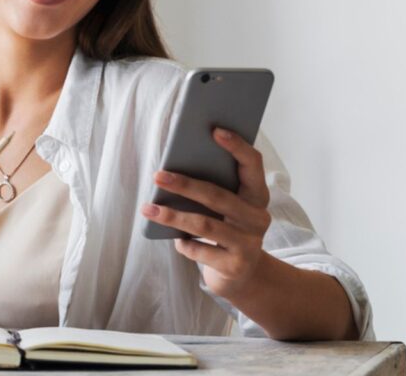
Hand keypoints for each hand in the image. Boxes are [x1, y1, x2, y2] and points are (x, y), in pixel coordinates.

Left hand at [140, 127, 272, 298]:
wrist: (241, 276)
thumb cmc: (226, 230)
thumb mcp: (226, 209)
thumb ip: (214, 188)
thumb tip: (176, 165)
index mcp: (257, 196)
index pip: (253, 165)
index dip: (237, 147)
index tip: (214, 130)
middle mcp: (257, 218)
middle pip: (218, 196)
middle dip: (185, 184)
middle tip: (158, 175)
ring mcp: (248, 244)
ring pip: (205, 225)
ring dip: (173, 216)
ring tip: (148, 209)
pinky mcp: (234, 266)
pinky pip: (200, 251)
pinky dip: (183, 244)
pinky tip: (175, 240)